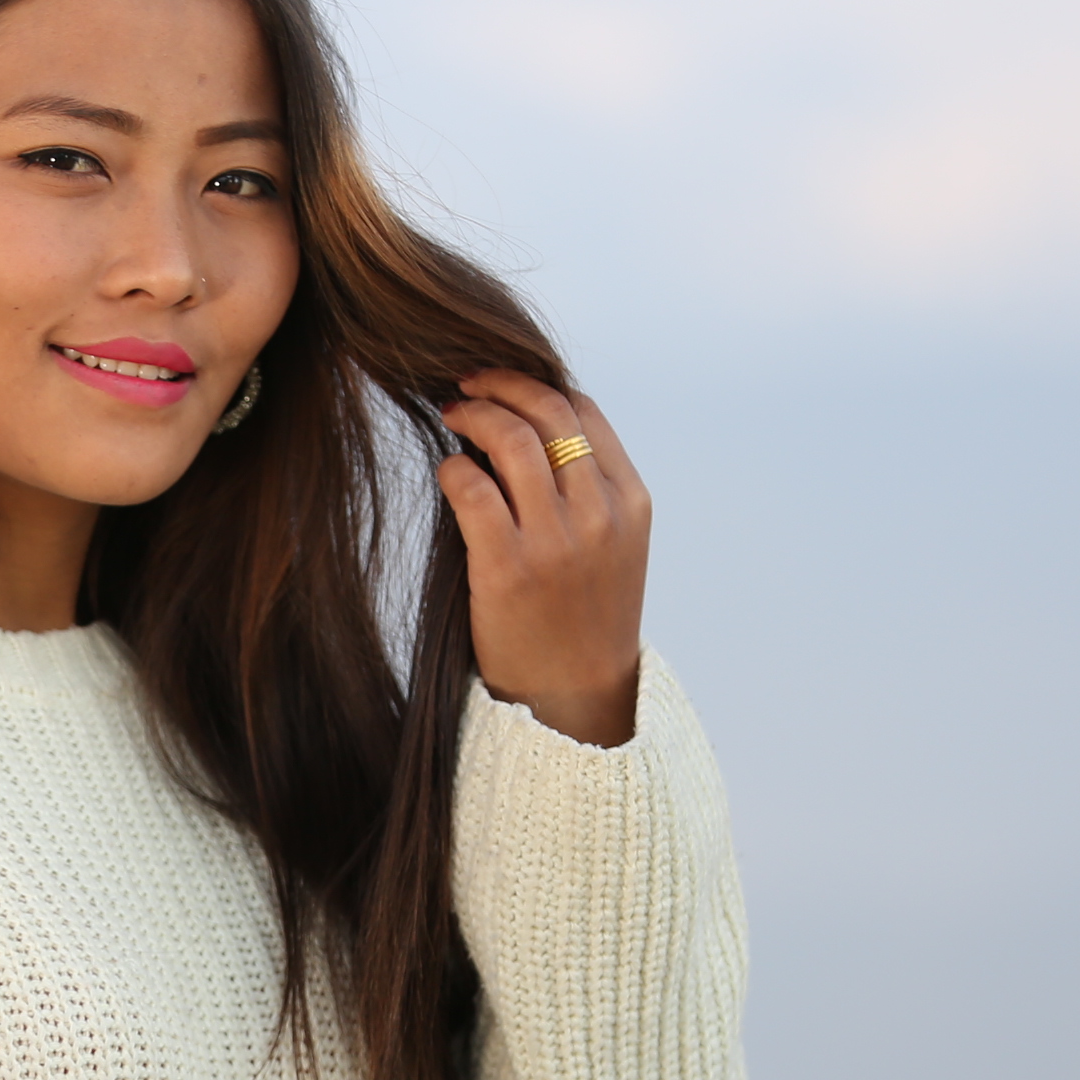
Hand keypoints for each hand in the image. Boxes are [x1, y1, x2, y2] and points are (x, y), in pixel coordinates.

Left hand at [435, 371, 650, 747]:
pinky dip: (454, 467)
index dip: (538, 385)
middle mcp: (599, 515)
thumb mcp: (612, 545)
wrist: (576, 696)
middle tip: (468, 384)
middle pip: (548, 412)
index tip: (504, 385)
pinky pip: (473, 488)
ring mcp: (555, 541)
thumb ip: (585, 489)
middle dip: (501, 384)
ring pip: (511, 439)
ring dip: (474, 413)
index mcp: (630, 502)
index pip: (585, 412)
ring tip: (453, 414)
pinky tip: (449, 472)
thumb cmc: (583, 615)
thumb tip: (524, 423)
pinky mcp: (508, 568)